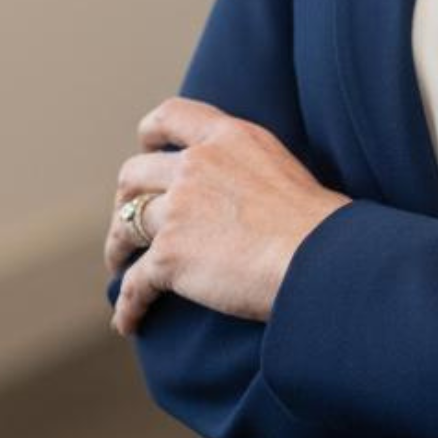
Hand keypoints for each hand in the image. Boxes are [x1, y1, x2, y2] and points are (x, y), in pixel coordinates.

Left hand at [106, 97, 352, 336]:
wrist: (321, 256)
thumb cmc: (318, 221)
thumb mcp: (281, 166)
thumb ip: (245, 166)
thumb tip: (234, 191)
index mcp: (228, 137)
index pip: (171, 115)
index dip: (149, 135)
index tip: (146, 152)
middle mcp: (197, 165)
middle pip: (133, 174)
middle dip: (126, 199)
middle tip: (132, 221)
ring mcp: (178, 209)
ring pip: (124, 227)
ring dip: (117, 250)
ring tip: (120, 270)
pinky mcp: (170, 256)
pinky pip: (134, 284)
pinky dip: (128, 306)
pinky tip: (128, 322)